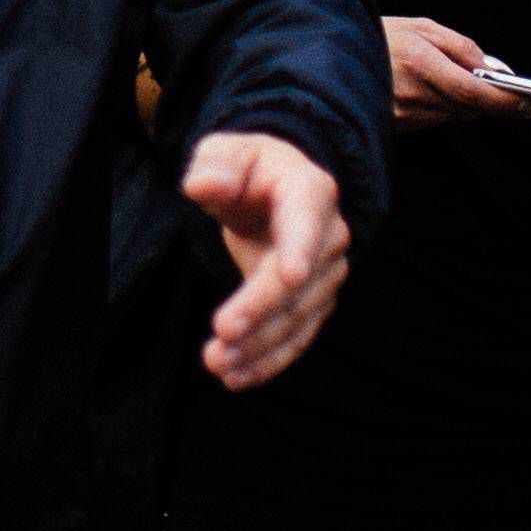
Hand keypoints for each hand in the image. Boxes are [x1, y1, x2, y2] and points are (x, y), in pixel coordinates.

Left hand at [182, 130, 345, 388]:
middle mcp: (328, 236)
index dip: (299, 249)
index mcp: (309, 191)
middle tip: (223, 333)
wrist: (272, 190)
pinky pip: (296, 338)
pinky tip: (238, 377)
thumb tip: (201, 184)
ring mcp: (325, 274)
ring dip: (259, 345)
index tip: (288, 277)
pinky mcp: (313, 304)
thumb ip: (217, 166)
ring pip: (297, 317)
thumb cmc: (248, 169)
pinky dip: (268, 361)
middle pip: (298, 281)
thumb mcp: (226, 153)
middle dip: (262, 310)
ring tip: (219, 364)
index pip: (306, 221)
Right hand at [386, 17, 530, 127]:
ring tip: (493, 94)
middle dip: (500, 104)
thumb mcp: (421, 27)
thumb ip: (462, 47)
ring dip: (475, 106)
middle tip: (529, 101)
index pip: (476, 92)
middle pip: (472, 109)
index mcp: (421, 64)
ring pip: (458, 116)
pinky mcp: (400, 127)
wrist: (330, 55)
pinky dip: (452, 109)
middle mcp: (414, 95)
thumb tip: (496, 69)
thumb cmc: (378, 35)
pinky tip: (454, 96)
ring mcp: (405, 116)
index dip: (509, 101)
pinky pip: (438, 120)